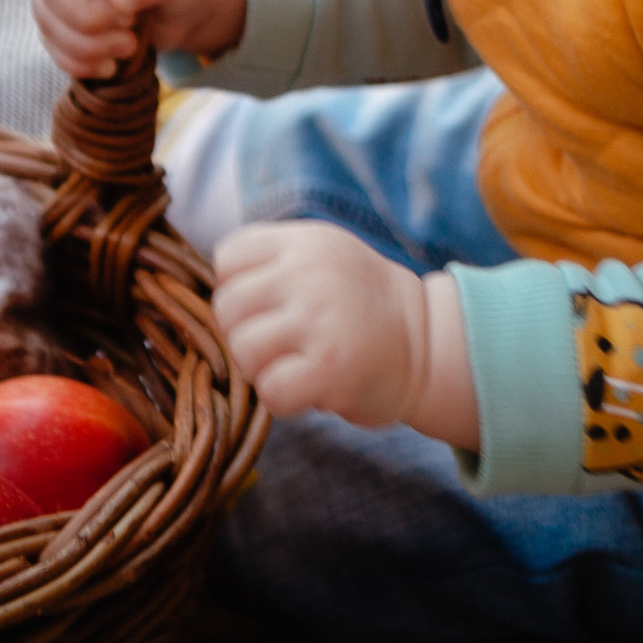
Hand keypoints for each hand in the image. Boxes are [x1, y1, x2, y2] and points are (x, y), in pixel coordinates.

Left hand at [212, 221, 478, 448]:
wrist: (427, 342)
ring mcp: (320, 318)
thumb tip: (215, 287)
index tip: (267, 308)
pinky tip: (307, 391)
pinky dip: (282, 400)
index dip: (237, 289)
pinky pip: (271, 390)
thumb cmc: (361, 306)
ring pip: (244, 350)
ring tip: (295, 366)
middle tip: (280, 346)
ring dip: (262, 370)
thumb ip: (274, 260)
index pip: (228, 257)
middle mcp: (309, 272)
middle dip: (244, 334)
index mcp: (304, 242)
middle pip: (228, 306)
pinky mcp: (330, 366)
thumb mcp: (323, 256)